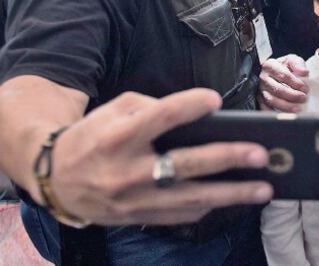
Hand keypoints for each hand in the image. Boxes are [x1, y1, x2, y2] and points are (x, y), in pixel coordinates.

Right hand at [48, 88, 271, 225]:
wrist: (54, 178)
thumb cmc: (92, 136)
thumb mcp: (113, 110)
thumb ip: (151, 108)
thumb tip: (196, 115)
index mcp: (119, 136)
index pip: (161, 117)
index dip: (190, 106)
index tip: (215, 100)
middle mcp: (127, 171)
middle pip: (186, 164)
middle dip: (227, 158)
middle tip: (260, 154)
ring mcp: (134, 200)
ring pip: (192, 199)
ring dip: (232, 195)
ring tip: (264, 188)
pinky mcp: (138, 218)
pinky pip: (181, 216)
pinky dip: (209, 206)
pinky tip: (233, 199)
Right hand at [259, 55, 309, 111]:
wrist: (275, 72)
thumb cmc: (285, 66)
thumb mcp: (292, 60)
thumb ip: (298, 64)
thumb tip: (304, 73)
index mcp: (270, 65)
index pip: (283, 75)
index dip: (295, 82)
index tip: (305, 88)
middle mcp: (263, 78)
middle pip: (277, 89)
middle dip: (292, 95)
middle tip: (304, 98)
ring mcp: (260, 90)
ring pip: (271, 100)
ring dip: (286, 106)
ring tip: (298, 108)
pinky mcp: (259, 100)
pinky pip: (265, 109)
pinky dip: (275, 113)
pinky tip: (286, 114)